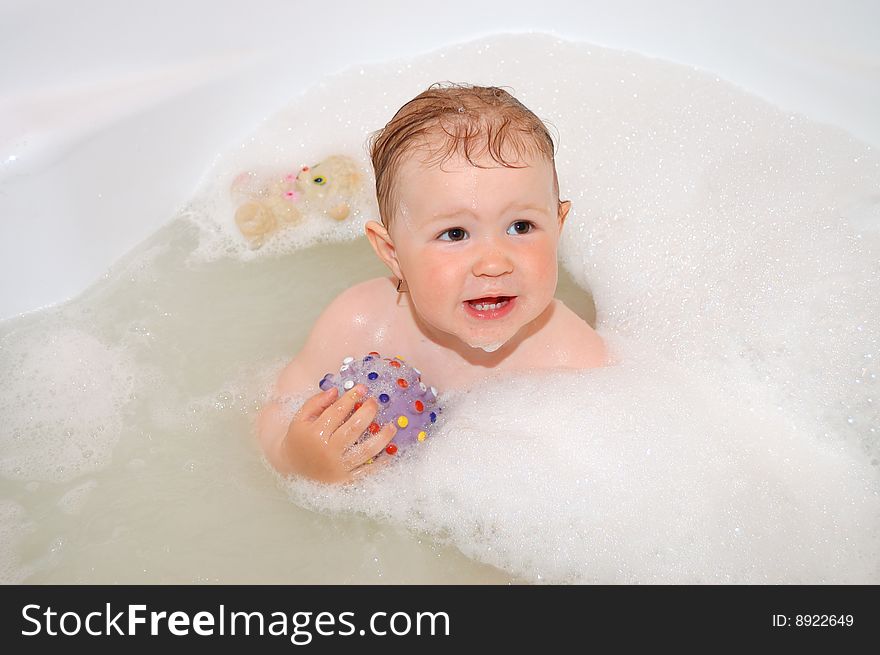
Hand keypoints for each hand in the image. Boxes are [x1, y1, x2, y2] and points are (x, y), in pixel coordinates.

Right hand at [281, 384, 397, 483]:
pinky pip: (366, 471)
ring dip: (382, 437)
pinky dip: (380, 463)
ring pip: (365, 450)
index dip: (352, 397)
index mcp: (315, 433)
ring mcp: (338, 467)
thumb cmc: (298, 440)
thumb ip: (316, 402)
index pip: (337, 411)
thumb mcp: (300, 418)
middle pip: (354, 428)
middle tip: (375, 402)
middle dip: (368, 412)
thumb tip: (336, 391)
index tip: (362, 388)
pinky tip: (390, 453)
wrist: (291, 468)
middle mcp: (327, 451)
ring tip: (392, 426)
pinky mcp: (344, 479)